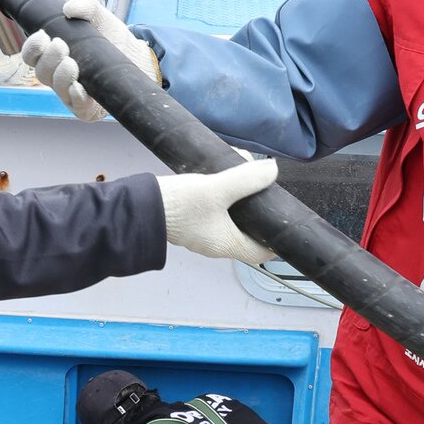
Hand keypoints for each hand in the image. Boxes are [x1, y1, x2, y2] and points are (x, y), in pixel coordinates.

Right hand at [21, 0, 160, 119]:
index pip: (32, 56)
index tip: (43, 36)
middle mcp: (58, 76)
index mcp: (53, 55)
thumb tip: (69, 10)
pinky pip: (77, 107)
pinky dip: (75, 97)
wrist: (137, 56)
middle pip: (42, 73)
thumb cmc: (110, 36)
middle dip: (48, 60)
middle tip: (61, 45)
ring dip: (61, 77)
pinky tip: (78, 87)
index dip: (32, 48)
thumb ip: (84, 4)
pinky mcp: (88, 108)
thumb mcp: (98, 15)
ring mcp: (72, 94)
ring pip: (57, 89)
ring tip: (71, 63)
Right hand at [157, 158, 277, 264]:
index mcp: (226, 244)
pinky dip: (225, 195)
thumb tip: (271, 170)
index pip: (262, 252)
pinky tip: (224, 175)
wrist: (139, 205)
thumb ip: (245, 179)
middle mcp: (216, 243)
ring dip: (240, 197)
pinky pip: (218, 210)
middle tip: (265, 190)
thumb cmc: (178, 205)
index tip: (285, 221)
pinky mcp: (193, 220)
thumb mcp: (216, 189)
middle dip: (258, 209)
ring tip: (244, 172)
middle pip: (248, 231)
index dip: (276, 240)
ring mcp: (204, 232)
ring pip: (233, 218)